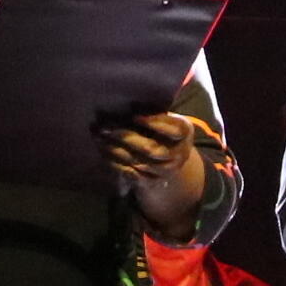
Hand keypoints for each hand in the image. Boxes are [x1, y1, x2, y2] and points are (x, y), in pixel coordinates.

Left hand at [98, 109, 207, 224]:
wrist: (168, 158)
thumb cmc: (161, 128)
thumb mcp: (164, 117)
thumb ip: (152, 111)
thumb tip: (125, 103)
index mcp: (185, 132)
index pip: (173, 129)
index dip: (154, 123)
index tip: (134, 116)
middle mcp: (180, 153)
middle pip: (152, 148)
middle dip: (126, 138)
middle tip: (105, 128)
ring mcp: (167, 170)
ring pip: (139, 162)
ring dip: (117, 151)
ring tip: (100, 140)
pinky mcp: (153, 182)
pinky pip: (133, 175)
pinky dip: (116, 164)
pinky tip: (104, 154)